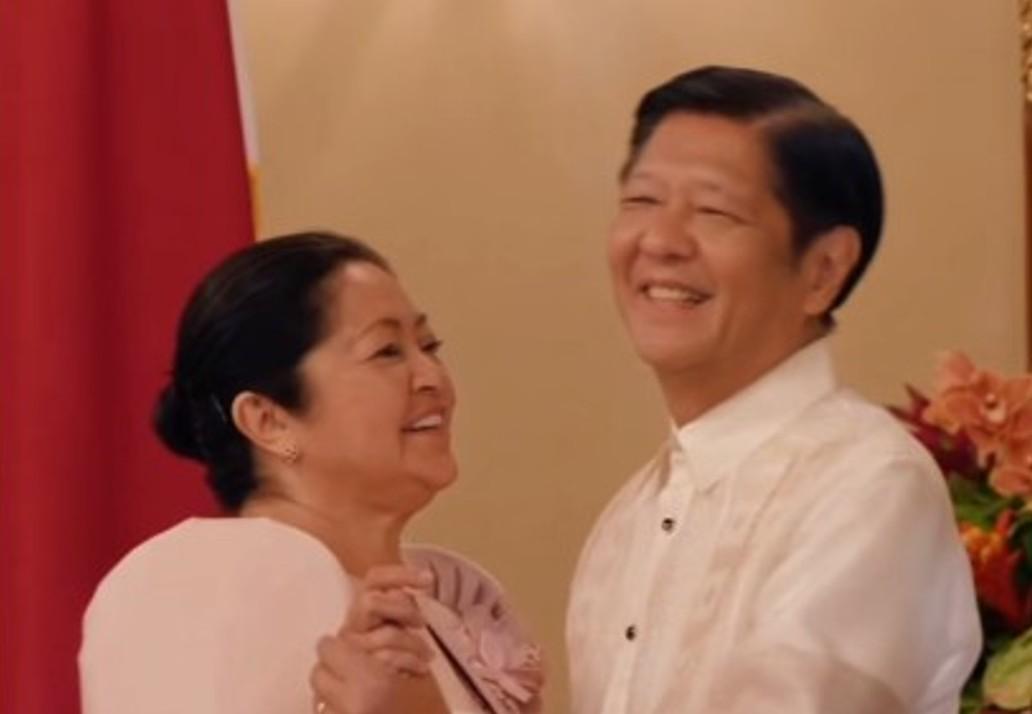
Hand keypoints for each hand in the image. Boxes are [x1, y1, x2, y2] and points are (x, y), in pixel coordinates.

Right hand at [310, 565, 445, 713]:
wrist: (365, 700)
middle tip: (420, 622)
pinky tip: (419, 672)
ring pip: (385, 634)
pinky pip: (387, 660)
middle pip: (370, 602)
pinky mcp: (362, 673)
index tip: (428, 578)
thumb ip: (395, 610)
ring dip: (413, 644)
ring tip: (426, 657)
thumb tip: (410, 590)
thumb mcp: (392, 631)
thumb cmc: (382, 665)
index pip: (374, 579)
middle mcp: (351, 629)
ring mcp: (353, 652)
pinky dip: (410, 663)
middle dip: (402, 609)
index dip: (400, 574)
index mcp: (362, 612)